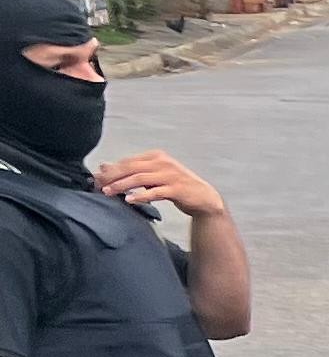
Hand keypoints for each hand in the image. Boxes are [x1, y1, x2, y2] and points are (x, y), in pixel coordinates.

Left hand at [97, 152, 222, 217]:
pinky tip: (130, 200)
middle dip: (112, 176)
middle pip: (132, 168)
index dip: (111, 169)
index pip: (128, 161)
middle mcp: (163, 163)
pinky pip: (155, 192)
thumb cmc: (175, 186)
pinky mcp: (177, 189)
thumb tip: (103, 166)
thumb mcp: (153, 175)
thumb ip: (131, 171)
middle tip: (97, 185)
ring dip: (122, 185)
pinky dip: (141, 196)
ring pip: (140, 178)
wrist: (203, 197)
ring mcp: (171, 175)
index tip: (96, 178)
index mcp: (156, 156)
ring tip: (108, 192)